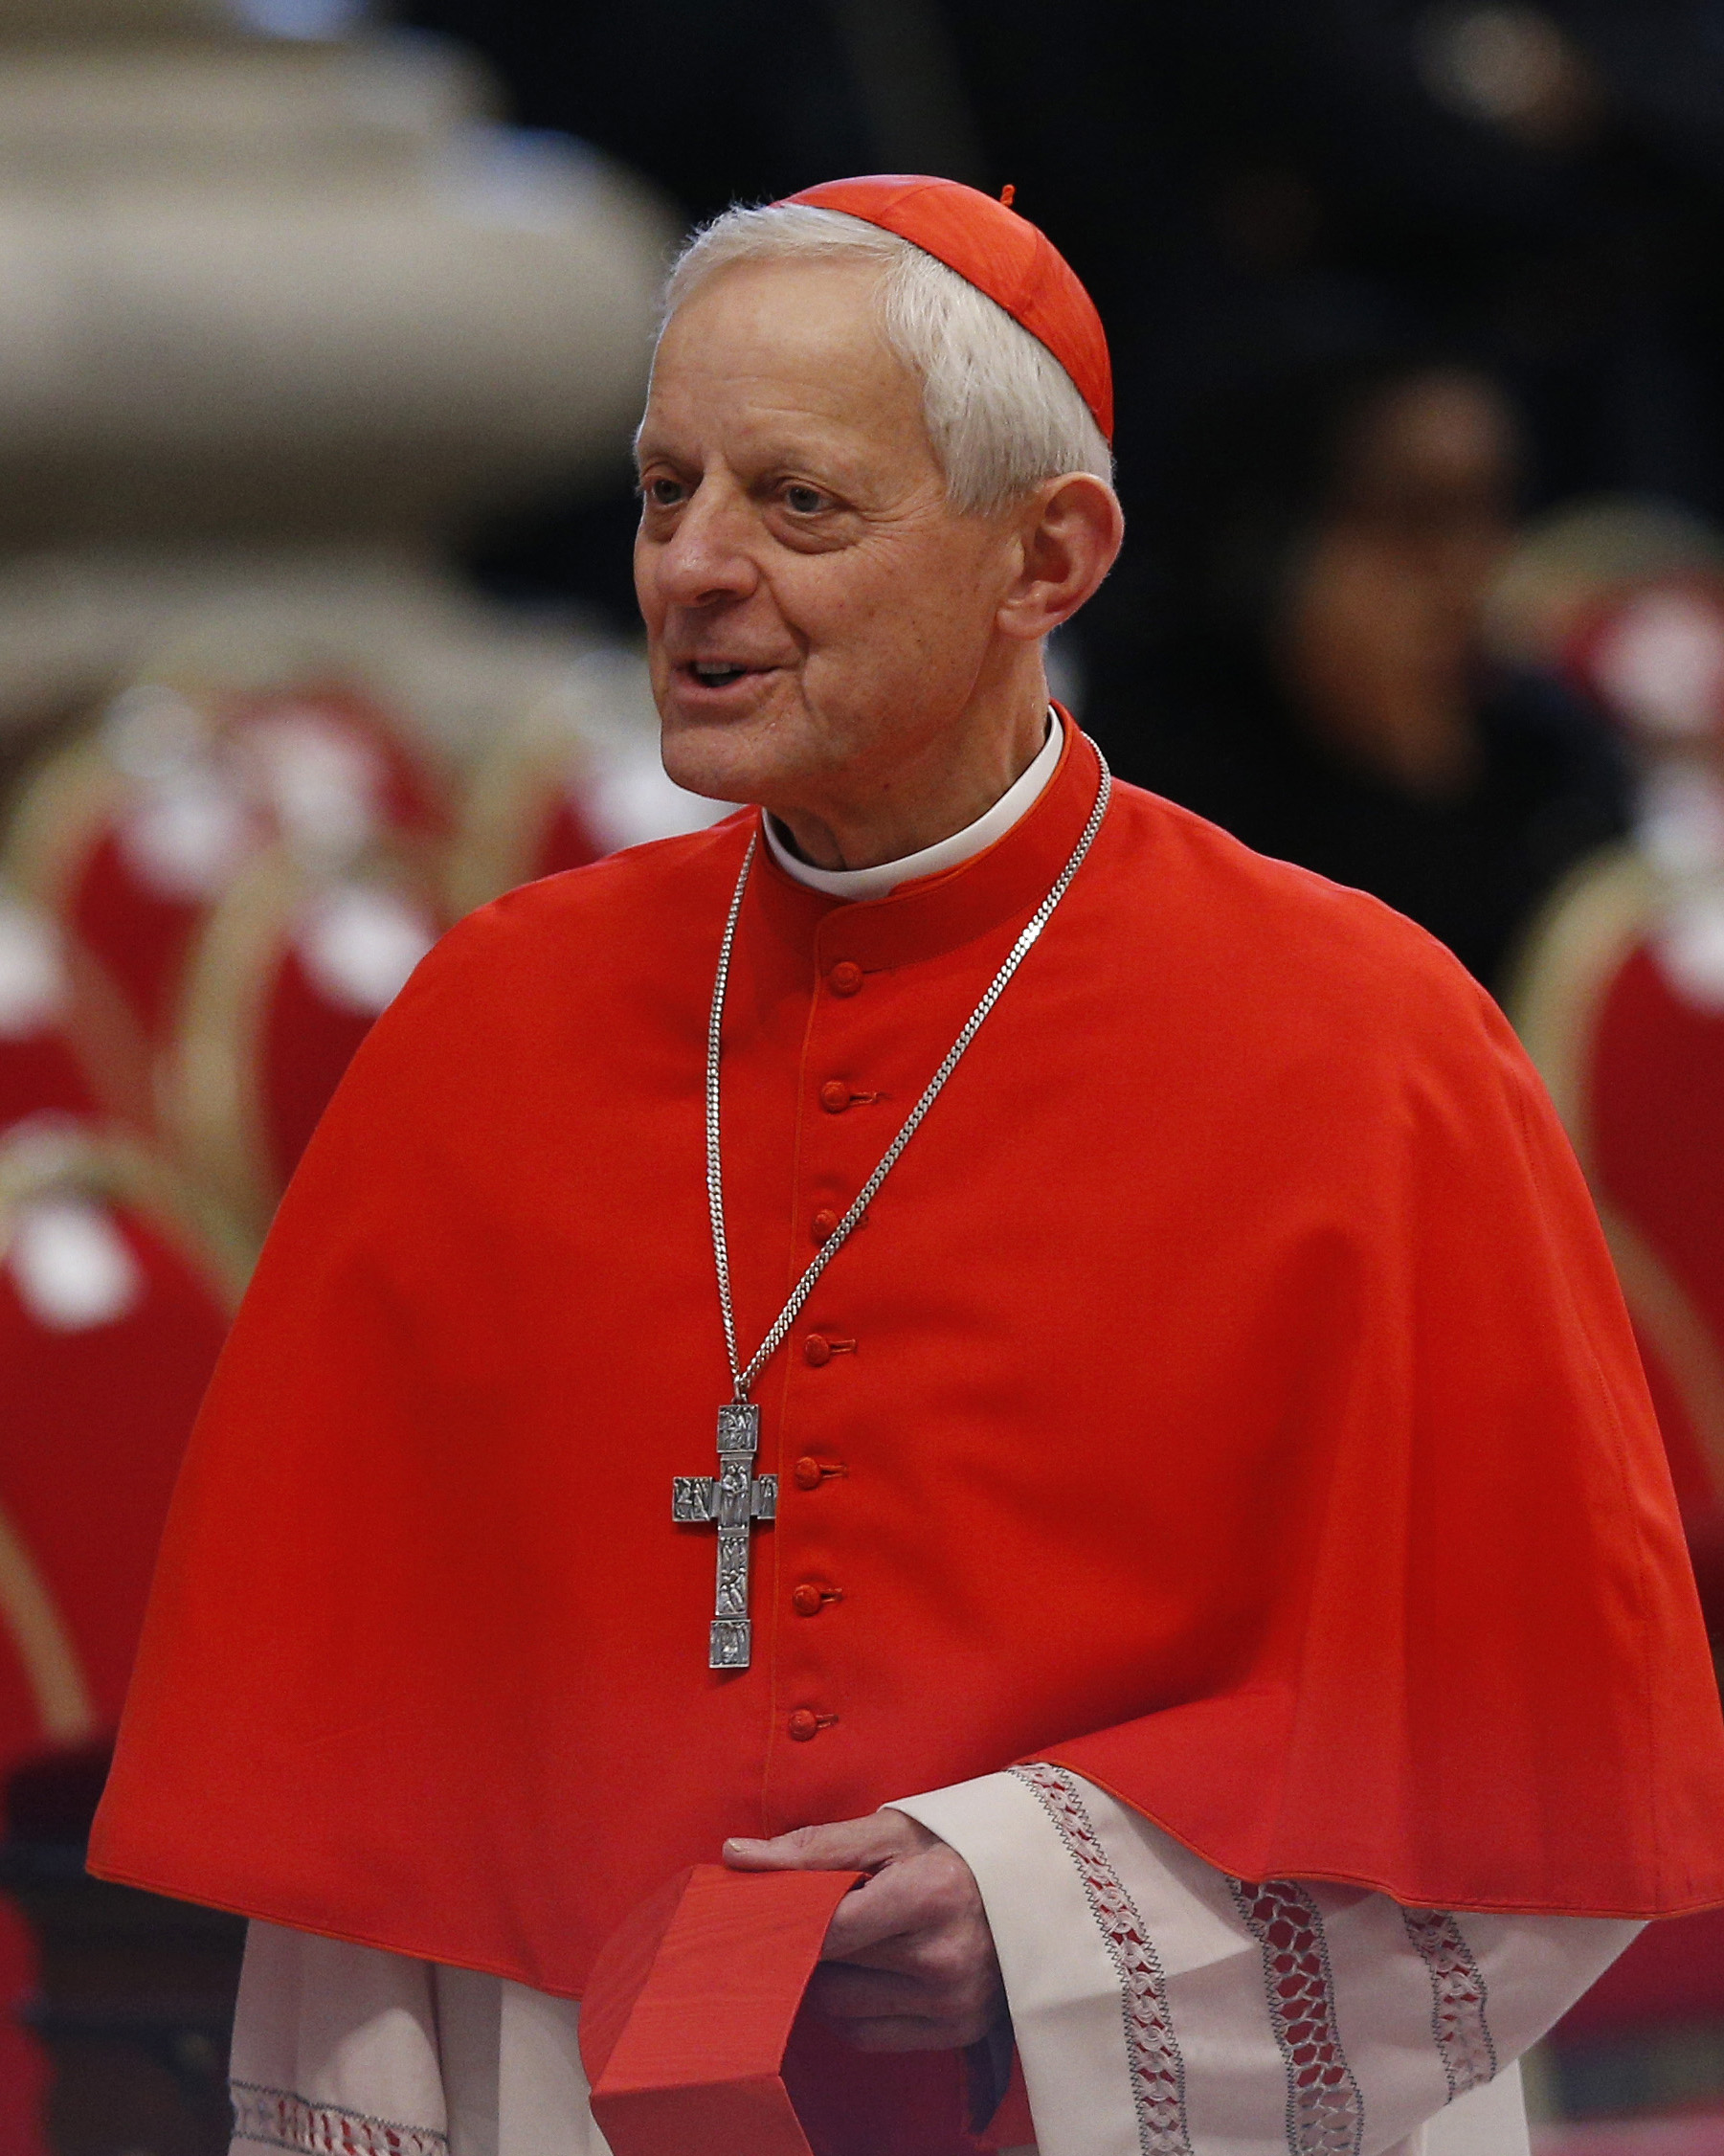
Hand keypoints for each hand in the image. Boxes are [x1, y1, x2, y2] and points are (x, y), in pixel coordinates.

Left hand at [724, 1809, 1004, 2051]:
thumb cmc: (952, 1850)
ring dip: (832, 1975)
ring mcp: (953, 2001)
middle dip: (811, 1941)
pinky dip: (853, 2007)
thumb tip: (734, 1854)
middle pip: (830, 1966)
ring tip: (855, 1940)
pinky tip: (871, 1972)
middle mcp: (945, 1956)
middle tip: (815, 1916)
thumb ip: (812, 1847)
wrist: (1033, 1888)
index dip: (792, 1917)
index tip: (775, 1906)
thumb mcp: (891, 1832)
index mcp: (932, 1894)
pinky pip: (866, 2035)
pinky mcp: (955, 2031)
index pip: (828, 1927)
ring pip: (840, 2005)